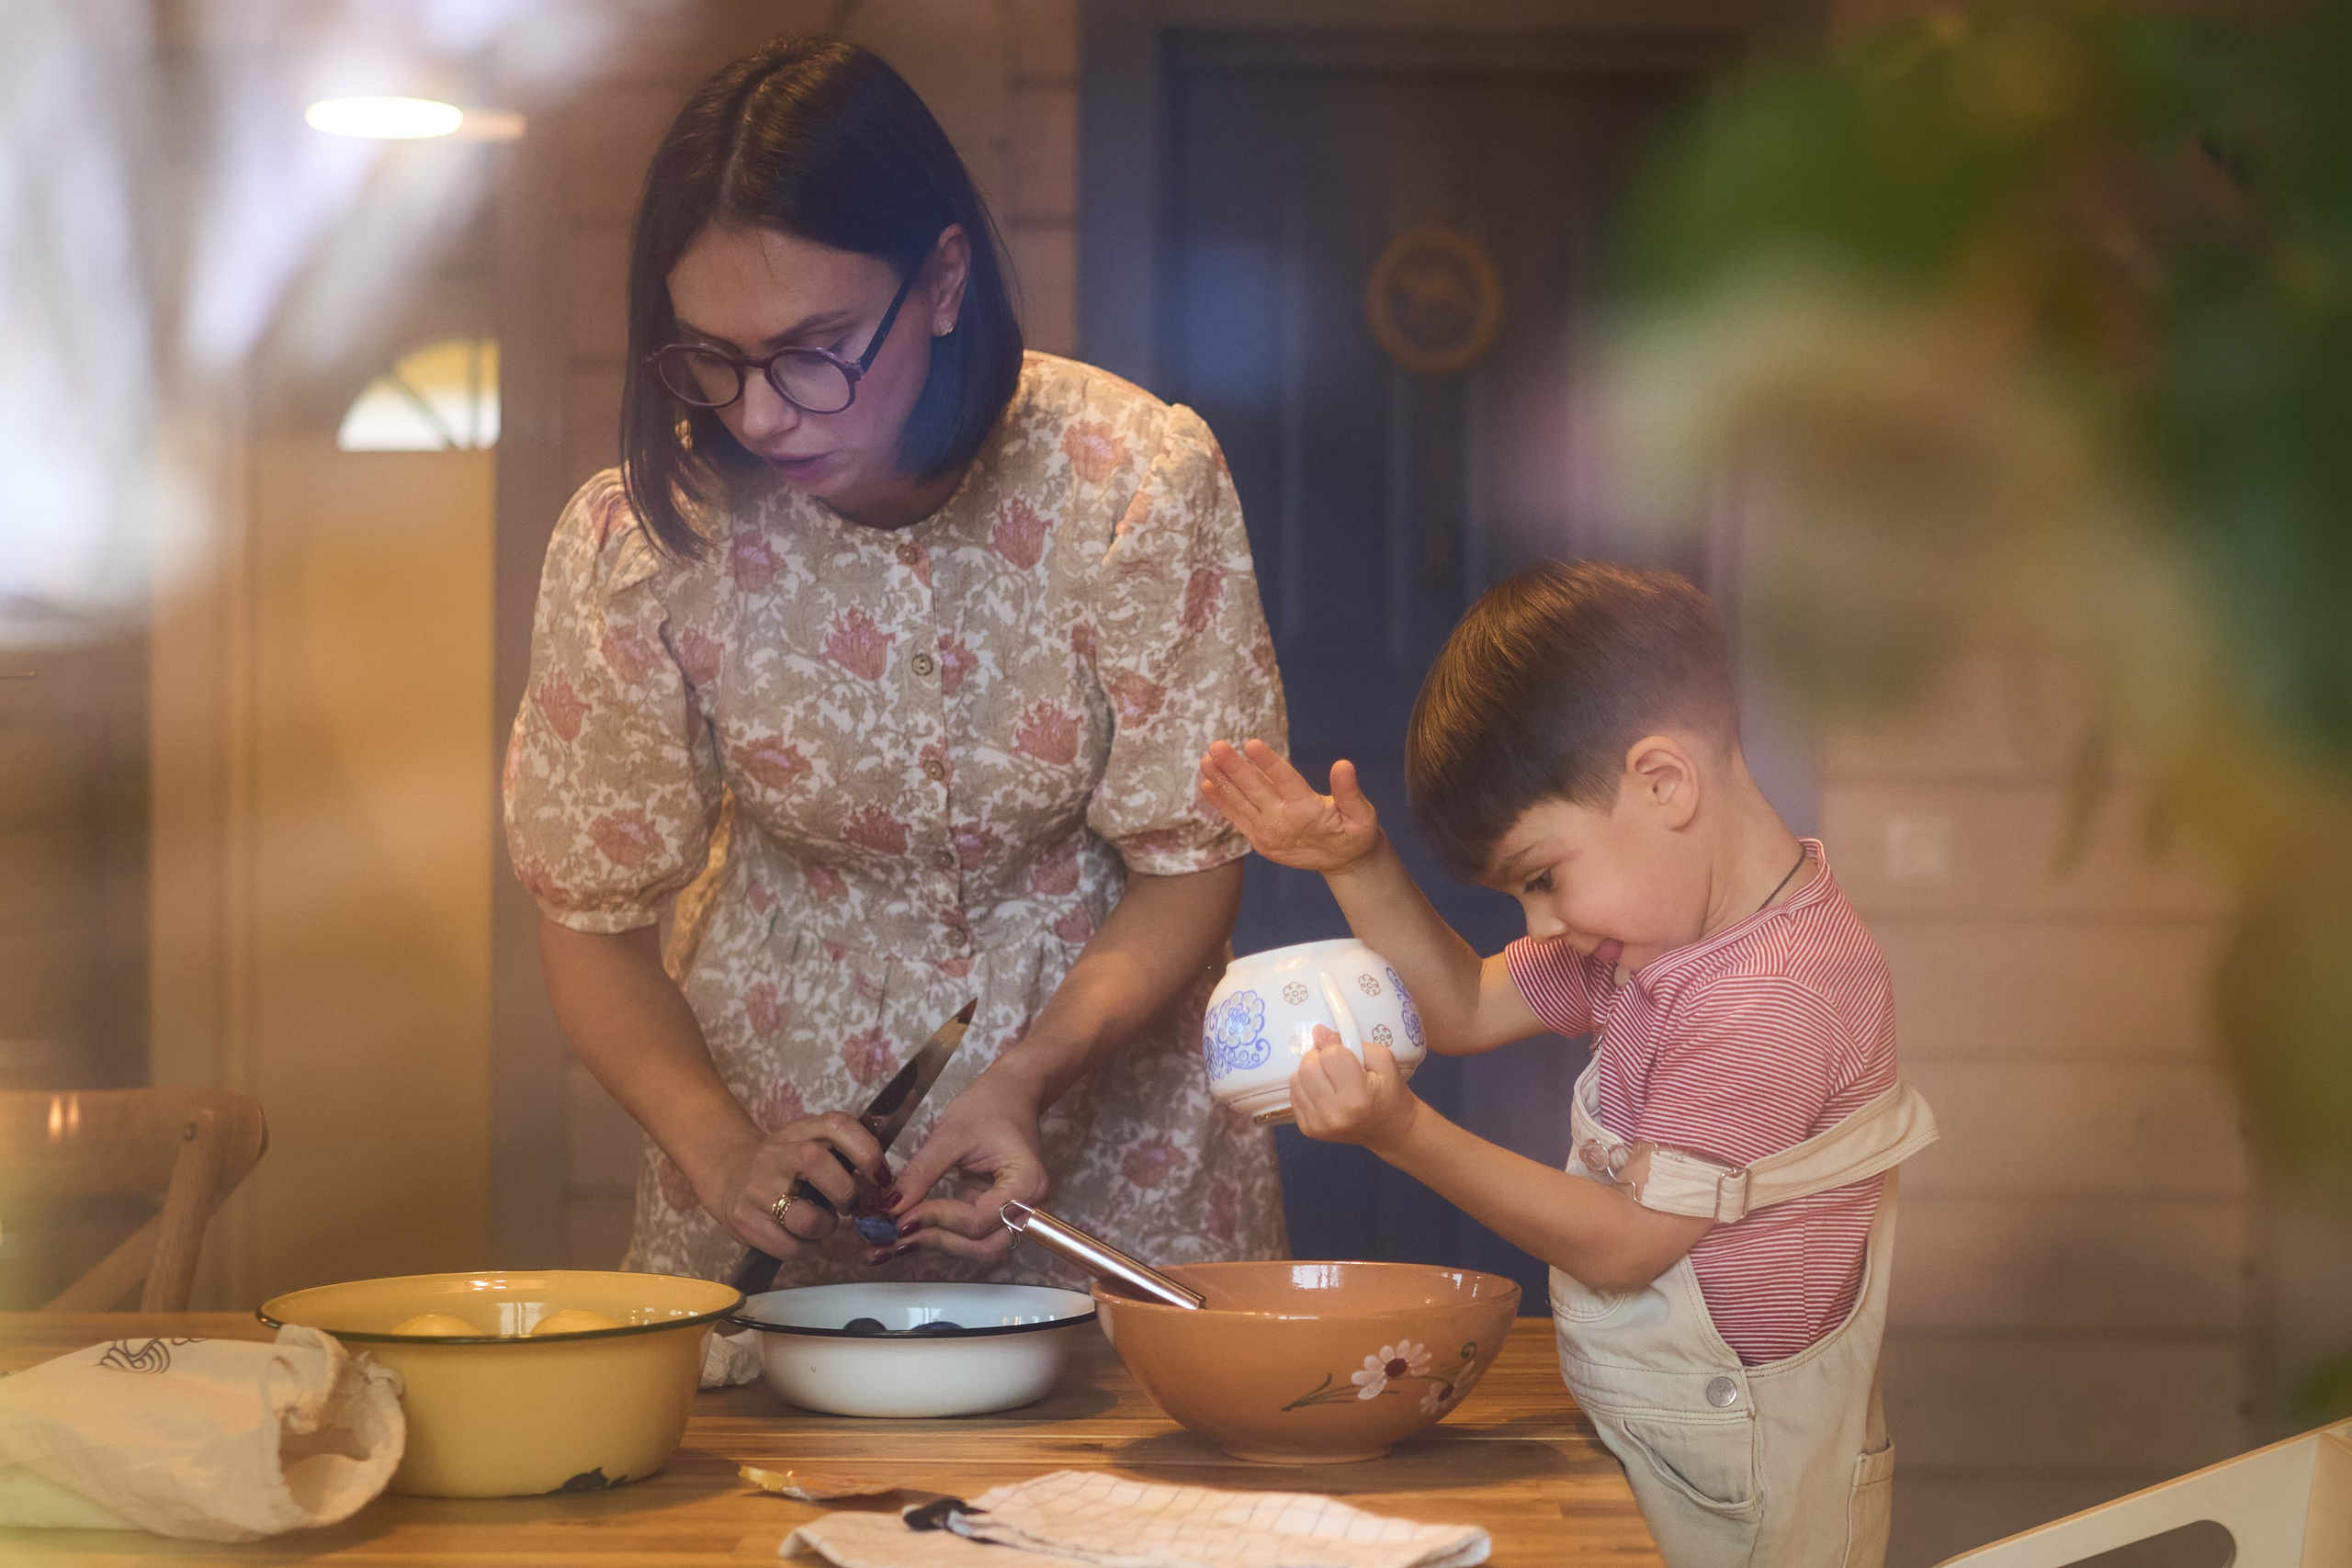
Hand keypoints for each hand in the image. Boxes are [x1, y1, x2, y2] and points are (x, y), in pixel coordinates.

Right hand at [696, 1112, 887, 1260]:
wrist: (726, 1173)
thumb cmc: (785, 1164)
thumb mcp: (811, 1144)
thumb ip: (846, 1158)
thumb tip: (889, 1193)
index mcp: (800, 1131)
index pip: (837, 1125)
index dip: (867, 1151)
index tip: (882, 1177)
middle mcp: (777, 1154)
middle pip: (819, 1163)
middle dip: (846, 1193)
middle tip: (850, 1206)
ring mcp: (757, 1188)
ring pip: (807, 1218)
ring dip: (826, 1228)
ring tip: (822, 1224)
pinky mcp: (745, 1221)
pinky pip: (791, 1247)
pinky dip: (806, 1248)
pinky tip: (802, 1238)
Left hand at [881, 1069, 1048, 1262]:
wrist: (1011, 1095)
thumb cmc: (989, 1106)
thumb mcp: (950, 1135)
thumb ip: (921, 1173)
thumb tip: (891, 1207)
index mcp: (1026, 1182)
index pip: (980, 1220)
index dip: (939, 1220)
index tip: (902, 1216)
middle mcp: (1030, 1206)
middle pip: (985, 1247)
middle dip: (940, 1241)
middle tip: (899, 1233)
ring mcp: (1017, 1213)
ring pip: (980, 1249)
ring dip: (941, 1244)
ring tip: (900, 1237)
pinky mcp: (999, 1213)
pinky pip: (974, 1236)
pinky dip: (944, 1236)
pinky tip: (914, 1231)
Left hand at [1198, 739, 1381, 874]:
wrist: (1343, 865)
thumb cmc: (1354, 833)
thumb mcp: (1362, 815)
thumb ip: (1350, 792)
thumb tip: (1343, 765)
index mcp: (1308, 812)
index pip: (1285, 781)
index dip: (1268, 762)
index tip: (1251, 743)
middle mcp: (1283, 822)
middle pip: (1255, 789)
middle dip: (1233, 767)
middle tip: (1216, 745)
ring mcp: (1268, 834)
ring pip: (1240, 803)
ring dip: (1221, 780)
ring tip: (1205, 760)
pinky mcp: (1260, 842)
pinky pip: (1236, 819)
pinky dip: (1221, 802)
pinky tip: (1207, 784)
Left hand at [1291, 1026, 1420, 1155]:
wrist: (1389, 1129)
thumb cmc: (1389, 1092)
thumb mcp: (1383, 1060)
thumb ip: (1351, 1041)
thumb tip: (1318, 1032)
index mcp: (1357, 1096)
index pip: (1330, 1054)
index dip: (1338, 1049)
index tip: (1349, 1058)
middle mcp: (1334, 1114)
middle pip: (1307, 1067)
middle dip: (1319, 1058)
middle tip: (1335, 1066)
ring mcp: (1319, 1125)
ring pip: (1295, 1080)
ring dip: (1310, 1074)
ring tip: (1330, 1080)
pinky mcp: (1308, 1130)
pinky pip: (1294, 1096)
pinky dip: (1306, 1089)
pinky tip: (1324, 1093)